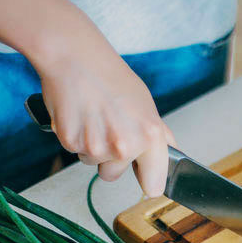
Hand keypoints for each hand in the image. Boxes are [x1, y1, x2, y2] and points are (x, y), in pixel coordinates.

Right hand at [35, 40, 174, 195]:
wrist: (76, 58)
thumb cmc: (111, 78)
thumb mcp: (146, 106)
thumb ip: (158, 135)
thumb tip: (171, 153)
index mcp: (150, 136)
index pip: (154, 185)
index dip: (148, 183)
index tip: (146, 182)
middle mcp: (125, 145)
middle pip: (113, 176)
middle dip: (109, 159)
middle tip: (108, 128)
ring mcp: (97, 146)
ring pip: (92, 163)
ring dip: (91, 146)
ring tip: (93, 118)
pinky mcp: (71, 142)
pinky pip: (74, 151)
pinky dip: (74, 137)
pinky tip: (79, 116)